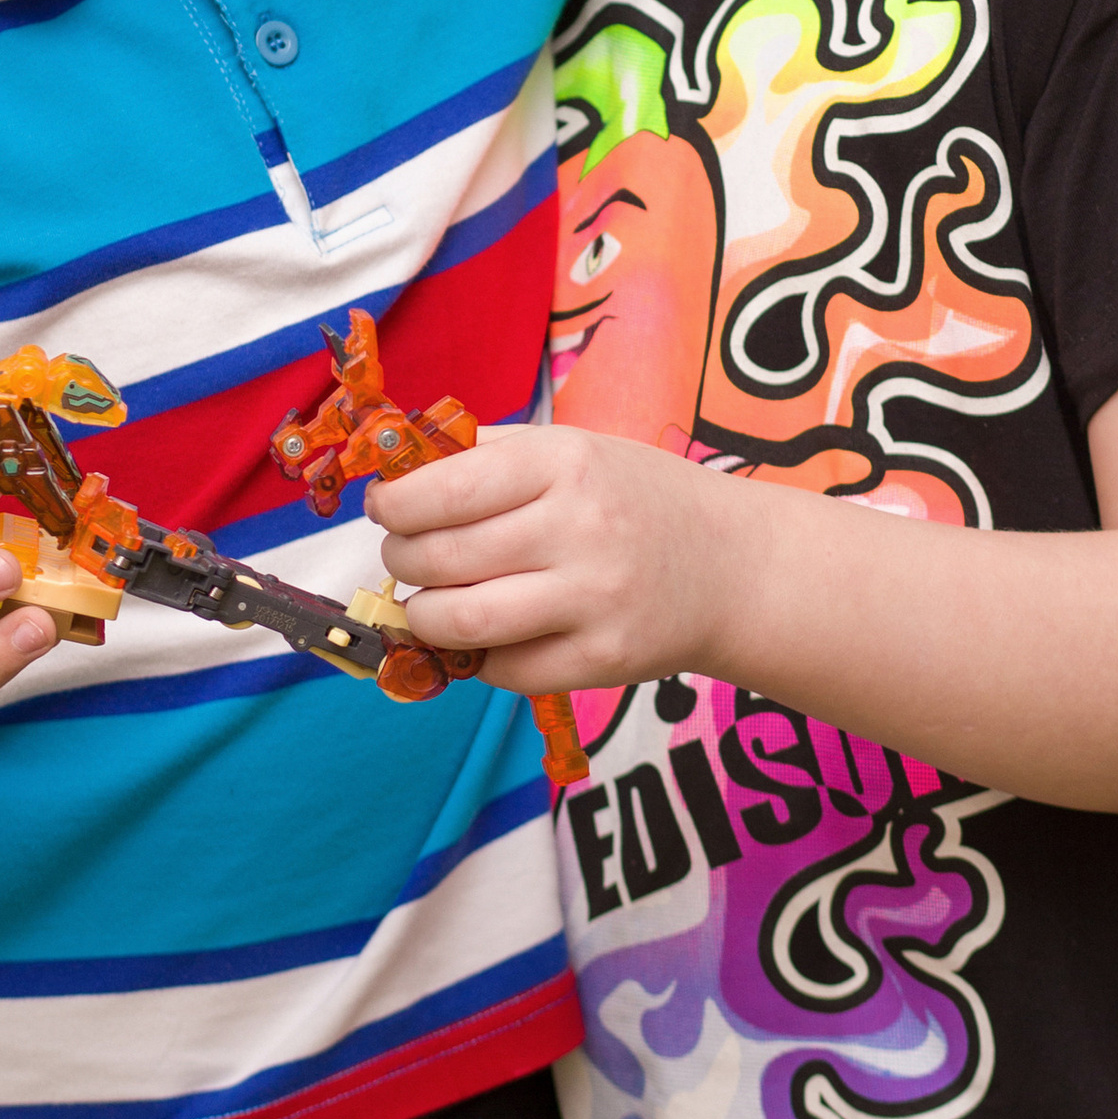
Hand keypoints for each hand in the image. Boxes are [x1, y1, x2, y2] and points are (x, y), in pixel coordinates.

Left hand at [369, 425, 752, 697]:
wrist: (732, 566)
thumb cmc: (636, 499)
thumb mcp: (574, 448)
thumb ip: (489, 455)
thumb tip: (398, 471)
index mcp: (563, 462)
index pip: (441, 491)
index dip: (393, 506)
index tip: (385, 509)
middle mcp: (578, 527)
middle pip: (439, 558)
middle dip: (401, 560)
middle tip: (406, 557)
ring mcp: (593, 599)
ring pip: (460, 620)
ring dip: (424, 616)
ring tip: (431, 602)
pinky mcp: (602, 659)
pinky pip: (502, 670)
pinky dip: (476, 657)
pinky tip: (488, 634)